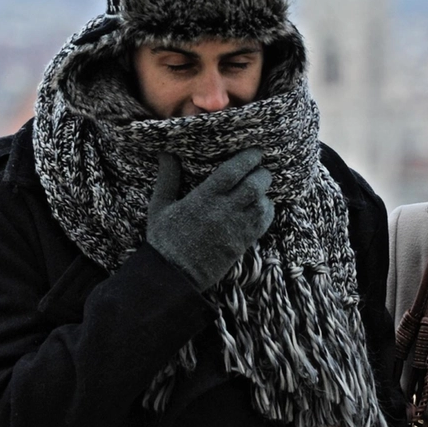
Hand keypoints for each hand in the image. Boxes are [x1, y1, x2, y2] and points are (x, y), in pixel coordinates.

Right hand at [146, 148, 274, 290]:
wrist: (173, 275)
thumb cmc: (165, 239)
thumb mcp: (160, 206)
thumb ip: (167, 178)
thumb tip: (166, 153)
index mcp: (203, 199)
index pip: (232, 171)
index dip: (248, 158)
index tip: (256, 151)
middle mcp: (223, 211)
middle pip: (255, 185)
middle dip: (262, 174)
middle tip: (259, 170)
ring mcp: (236, 227)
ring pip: (263, 203)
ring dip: (265, 193)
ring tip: (258, 188)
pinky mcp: (244, 242)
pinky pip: (265, 222)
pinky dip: (267, 211)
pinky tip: (260, 206)